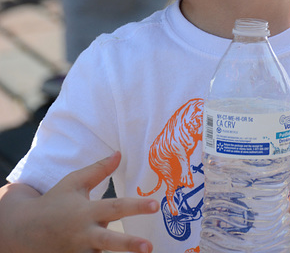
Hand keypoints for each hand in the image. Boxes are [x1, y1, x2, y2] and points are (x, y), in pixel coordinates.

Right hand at [22, 152, 158, 252]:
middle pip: (110, 241)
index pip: (116, 207)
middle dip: (130, 244)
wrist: (25, 230)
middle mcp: (84, 235)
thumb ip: (99, 170)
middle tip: (150, 246)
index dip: (136, 205)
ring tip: (140, 252)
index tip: (156, 205)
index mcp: (86, 211)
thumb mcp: (75, 182)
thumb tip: (120, 154)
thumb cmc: (55, 202)